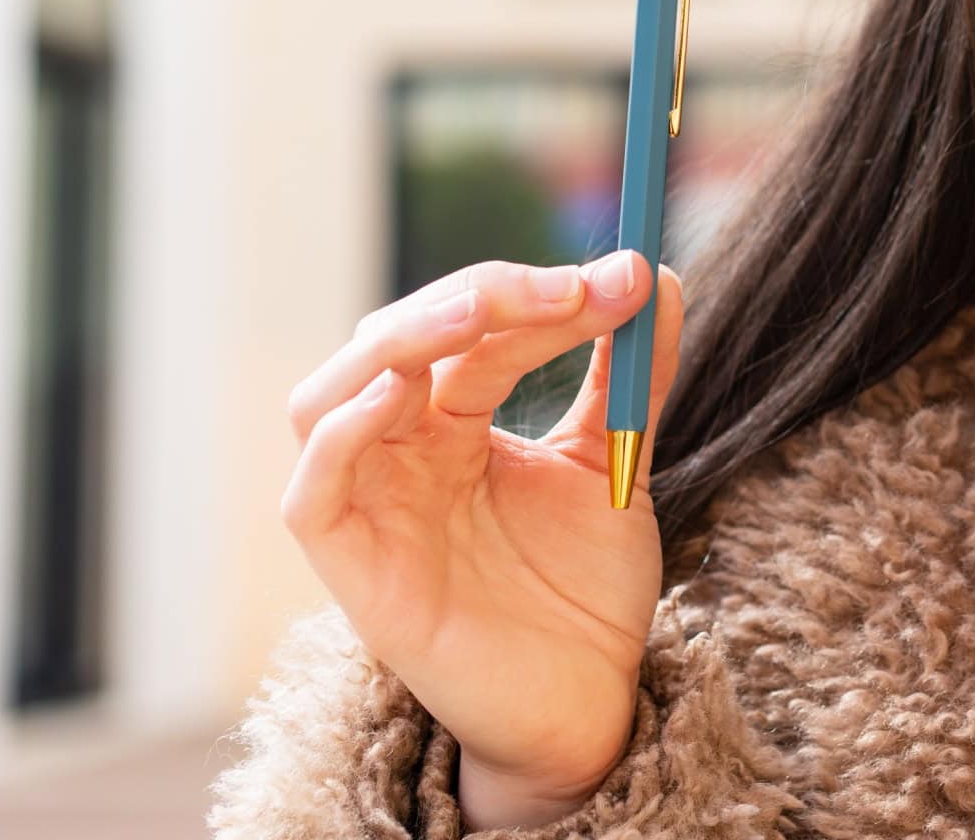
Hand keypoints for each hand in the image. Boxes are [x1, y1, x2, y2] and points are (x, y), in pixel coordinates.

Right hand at [279, 251, 685, 812]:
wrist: (585, 700)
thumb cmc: (582, 587)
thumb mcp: (617, 463)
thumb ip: (630, 375)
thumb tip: (660, 275)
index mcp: (451, 420)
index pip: (473, 329)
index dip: (542, 293)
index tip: (628, 275)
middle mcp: (398, 451)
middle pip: (397, 341)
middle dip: (481, 298)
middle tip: (569, 285)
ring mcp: (367, 506)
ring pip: (328, 396)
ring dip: (401, 339)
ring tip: (481, 311)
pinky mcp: (351, 567)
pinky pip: (314, 490)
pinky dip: (345, 432)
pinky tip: (400, 394)